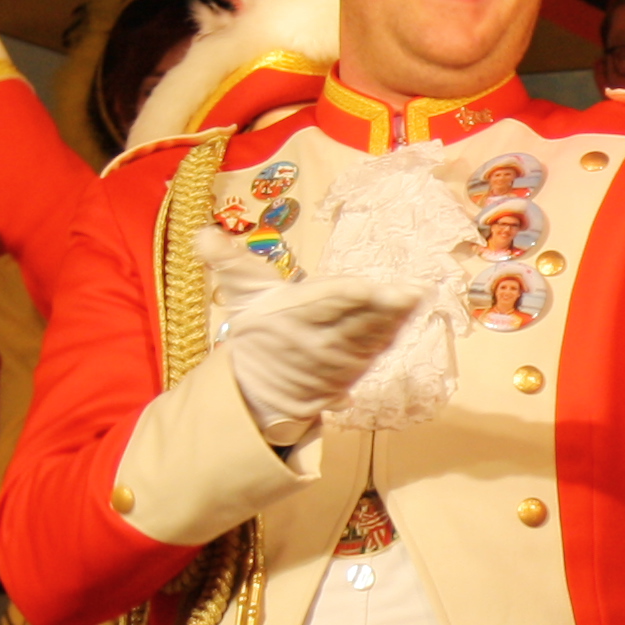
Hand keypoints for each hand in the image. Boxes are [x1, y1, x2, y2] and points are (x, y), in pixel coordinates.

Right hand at [216, 276, 426, 431]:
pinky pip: (377, 350)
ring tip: (420, 295)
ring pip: (372, 336)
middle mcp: (318, 340)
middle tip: (414, 290)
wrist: (257, 390)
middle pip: (357, 321)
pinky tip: (413, 313)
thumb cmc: (257, 332)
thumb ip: (229, 263)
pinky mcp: (353, 371)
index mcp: (291, 317)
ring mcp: (339, 359)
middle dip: (387, 308)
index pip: (326, 303)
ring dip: (398, 319)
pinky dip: (396, 333)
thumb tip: (204, 234)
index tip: (376, 287)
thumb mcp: (241, 295)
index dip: (353, 296)